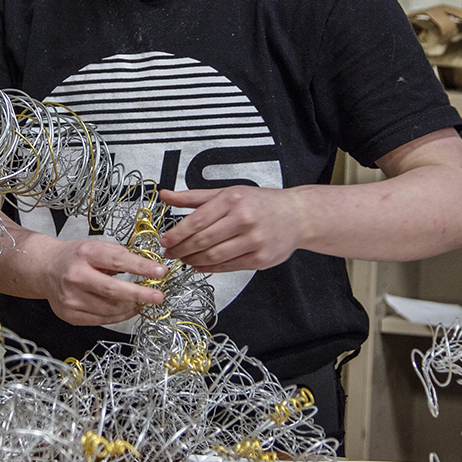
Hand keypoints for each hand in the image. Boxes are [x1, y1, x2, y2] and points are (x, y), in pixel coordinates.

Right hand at [38, 237, 166, 326]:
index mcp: (85, 254)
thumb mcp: (95, 246)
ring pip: (109, 309)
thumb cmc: (74, 256)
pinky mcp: (69, 314)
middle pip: (113, 291)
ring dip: (131, 307)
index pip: (118, 261)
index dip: (142, 268)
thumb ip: (118, 255)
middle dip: (140, 295)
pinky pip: (101, 319)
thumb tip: (146, 268)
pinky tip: (127, 309)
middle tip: (157, 297)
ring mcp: (70, 298)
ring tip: (142, 302)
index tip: (160, 272)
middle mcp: (75, 276)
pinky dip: (118, 316)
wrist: (45, 268)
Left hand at [159, 186, 303, 271]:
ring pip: (214, 256)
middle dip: (181, 249)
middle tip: (170, 253)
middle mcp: (244, 219)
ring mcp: (254, 241)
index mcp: (233, 200)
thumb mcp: (227, 192)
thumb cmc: (261, 203)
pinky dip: (209, 268)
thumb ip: (194, 197)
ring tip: (184, 259)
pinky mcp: (260, 259)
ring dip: (193, 261)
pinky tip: (200, 265)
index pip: (197, 220)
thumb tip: (166, 196)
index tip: (165, 240)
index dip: (176, 234)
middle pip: (202, 240)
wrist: (297, 216)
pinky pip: (228, 267)